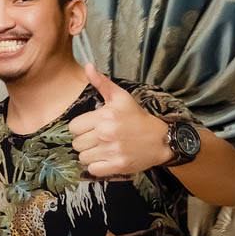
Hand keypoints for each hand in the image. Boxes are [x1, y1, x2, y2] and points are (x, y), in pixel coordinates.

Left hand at [66, 62, 171, 177]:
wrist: (161, 139)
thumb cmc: (137, 117)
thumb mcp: (121, 97)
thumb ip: (101, 82)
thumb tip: (87, 65)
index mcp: (104, 116)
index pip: (73, 127)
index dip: (82, 128)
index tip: (94, 127)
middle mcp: (106, 133)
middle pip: (76, 143)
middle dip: (86, 141)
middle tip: (100, 138)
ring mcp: (112, 151)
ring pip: (83, 157)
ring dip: (90, 154)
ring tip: (104, 148)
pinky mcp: (117, 166)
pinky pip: (92, 169)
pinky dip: (97, 166)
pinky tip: (107, 158)